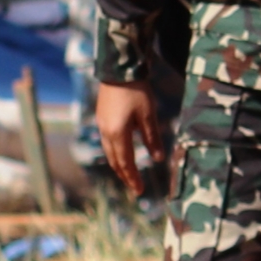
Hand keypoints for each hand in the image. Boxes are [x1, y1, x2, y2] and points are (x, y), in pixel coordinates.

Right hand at [93, 82, 165, 200]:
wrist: (118, 70)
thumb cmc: (136, 92)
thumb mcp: (148, 115)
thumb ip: (152, 138)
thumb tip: (158, 158)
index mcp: (118, 134)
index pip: (126, 163)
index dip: (133, 178)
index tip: (140, 190)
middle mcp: (106, 133)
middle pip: (115, 161)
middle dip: (125, 175)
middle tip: (135, 186)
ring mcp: (101, 125)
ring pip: (109, 152)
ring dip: (119, 165)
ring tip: (128, 173)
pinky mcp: (101, 118)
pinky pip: (107, 142)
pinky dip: (115, 152)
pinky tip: (122, 152)